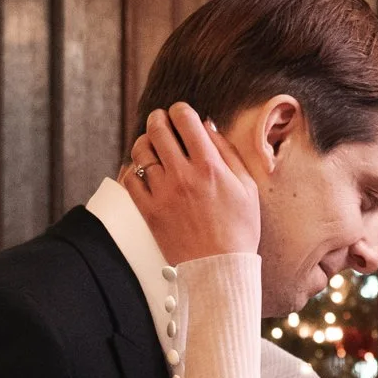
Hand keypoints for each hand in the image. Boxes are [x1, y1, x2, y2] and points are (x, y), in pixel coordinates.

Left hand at [126, 103, 259, 263]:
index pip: (186, 119)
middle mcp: (183, 175)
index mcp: (209, 166)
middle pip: (158, 129)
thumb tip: (208, 127)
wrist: (220, 267)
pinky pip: (130, 180)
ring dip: (144, 142)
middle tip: (160, 120)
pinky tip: (141, 170)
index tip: (180, 113)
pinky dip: (133, 169)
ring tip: (150, 145)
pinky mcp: (149, 211)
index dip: (180, 109)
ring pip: (141, 152)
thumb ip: (228, 153)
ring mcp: (163, 193)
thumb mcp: (247, 187)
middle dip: (158, 118)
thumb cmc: (239, 229)